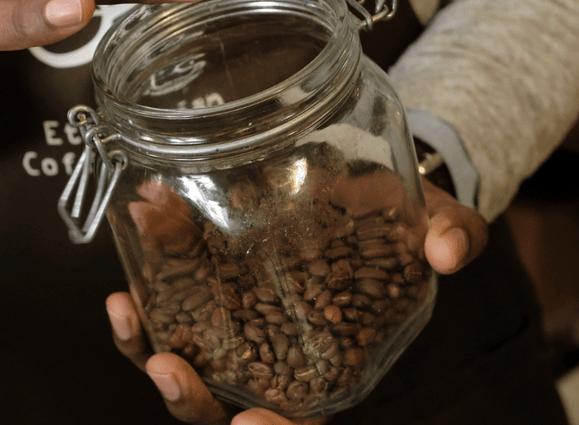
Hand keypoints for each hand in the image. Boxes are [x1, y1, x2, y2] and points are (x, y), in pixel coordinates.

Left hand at [105, 178, 485, 423]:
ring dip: (144, 348)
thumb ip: (452, 236)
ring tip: (128, 310)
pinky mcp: (199, 289)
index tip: (253, 423)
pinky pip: (160, 313)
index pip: (299, 424)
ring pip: (177, 366)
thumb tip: (449, 250)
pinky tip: (126, 272)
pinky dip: (139, 303)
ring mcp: (227, 328)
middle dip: (189, 401)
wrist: (360, 178)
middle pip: (219, 409)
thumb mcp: (434, 223)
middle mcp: (270, 358)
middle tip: (170, 368)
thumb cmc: (398, 217)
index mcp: (329, 365)